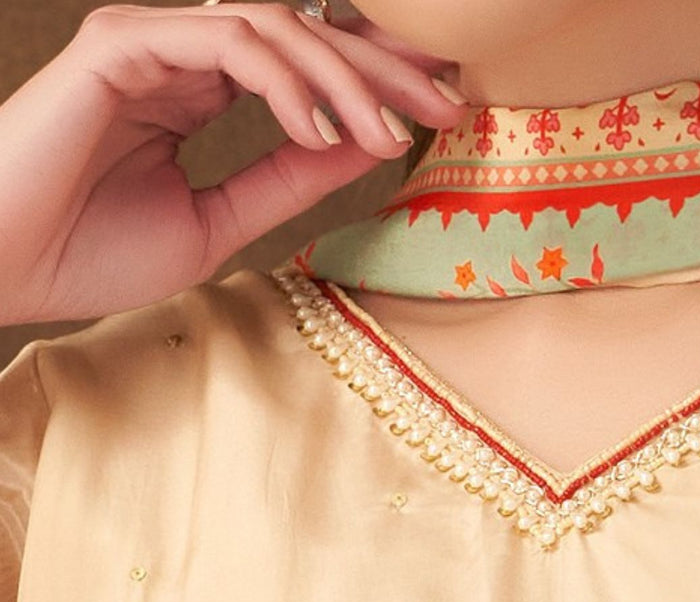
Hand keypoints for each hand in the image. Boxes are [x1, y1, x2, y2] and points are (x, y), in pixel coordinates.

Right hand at [0, 2, 467, 324]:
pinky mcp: (124, 41)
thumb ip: (286, 180)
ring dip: (343, 78)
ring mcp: (151, 39)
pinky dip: (286, 83)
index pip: (300, 67)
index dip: (371, 83)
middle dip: (381, 67)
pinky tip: (322, 133)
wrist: (9, 267)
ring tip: (388, 133)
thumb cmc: (90, 252)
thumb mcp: (218, 222)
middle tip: (446, 102)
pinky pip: (230, 41)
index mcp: (197, 91)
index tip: (437, 114)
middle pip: (301, 33)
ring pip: (275, 26)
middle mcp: (179, 53)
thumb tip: (365, 148)